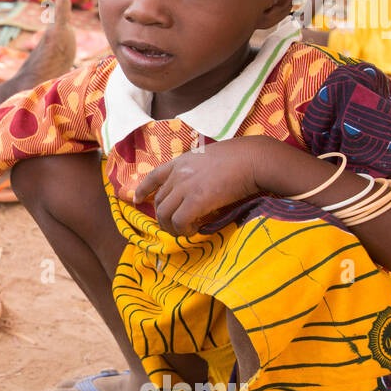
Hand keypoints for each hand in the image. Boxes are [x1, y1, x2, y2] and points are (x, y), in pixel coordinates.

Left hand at [132, 136, 268, 236]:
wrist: (254, 159)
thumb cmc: (241, 158)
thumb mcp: (211, 158)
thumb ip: (199, 171)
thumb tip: (200, 190)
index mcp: (182, 161)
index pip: (154, 176)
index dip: (143, 189)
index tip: (137, 199)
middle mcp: (179, 173)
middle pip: (158, 201)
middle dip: (162, 218)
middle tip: (173, 228)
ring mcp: (185, 186)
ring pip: (164, 214)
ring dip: (171, 227)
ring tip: (184, 232)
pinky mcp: (196, 200)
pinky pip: (179, 222)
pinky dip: (183, 230)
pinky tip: (193, 231)